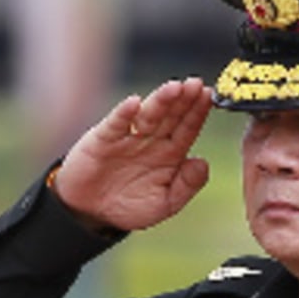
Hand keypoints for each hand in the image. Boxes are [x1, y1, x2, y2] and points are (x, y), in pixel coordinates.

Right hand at [50, 78, 211, 233]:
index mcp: (170, 153)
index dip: (198, 112)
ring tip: (174, 88)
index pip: (187, 128)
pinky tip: (134, 103)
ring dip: (160, 101)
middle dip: (184, 100)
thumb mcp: (163, 204)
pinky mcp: (103, 139)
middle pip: (171, 116)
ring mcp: (128, 137)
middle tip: (196, 84)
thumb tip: (203, 163)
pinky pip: (115, 124)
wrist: (89, 213)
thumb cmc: (128, 206)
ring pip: (148, 115)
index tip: (208, 96)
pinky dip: (124, 113)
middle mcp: (151, 140)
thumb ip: (186, 186)